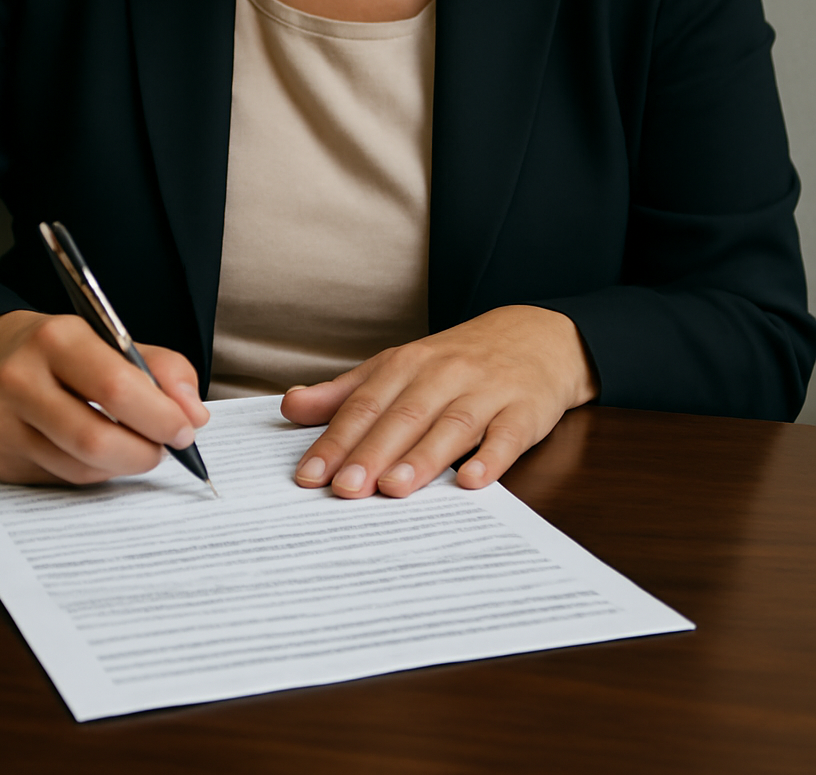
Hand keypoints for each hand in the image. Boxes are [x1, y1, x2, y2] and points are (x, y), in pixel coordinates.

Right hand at [0, 310, 208, 485]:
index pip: (115, 387)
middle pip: (94, 438)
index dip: (160, 415)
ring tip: (138, 447)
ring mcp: (2, 423)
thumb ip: (162, 370)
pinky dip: (95, 471)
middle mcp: (20, 380)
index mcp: (56, 339)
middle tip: (166, 447)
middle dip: (144, 451)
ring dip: (123, 464)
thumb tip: (194, 415)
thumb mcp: (113, 340)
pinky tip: (101, 452)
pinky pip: (63, 478)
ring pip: (81, 467)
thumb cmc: (68, 352)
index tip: (186, 428)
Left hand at [281, 306, 597, 498]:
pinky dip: (490, 457)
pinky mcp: (524, 410)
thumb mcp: (398, 367)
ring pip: (450, 426)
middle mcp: (443, 375)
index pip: (364, 405)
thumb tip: (291, 406)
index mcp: (406, 364)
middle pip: (402, 417)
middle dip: (371, 454)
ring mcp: (486, 392)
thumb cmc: (456, 362)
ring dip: (422, 458)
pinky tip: (471, 480)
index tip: (309, 476)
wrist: (536, 337)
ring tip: (393, 488)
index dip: (335, 441)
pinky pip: (507, 436)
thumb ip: (346, 392)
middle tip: (344, 489)